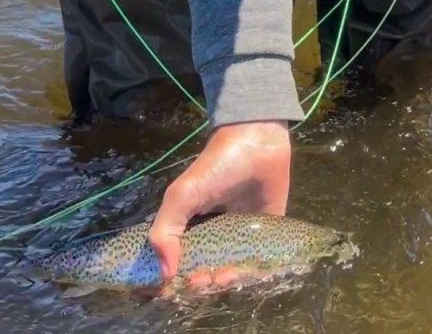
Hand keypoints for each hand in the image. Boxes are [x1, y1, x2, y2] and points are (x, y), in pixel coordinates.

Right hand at [147, 120, 290, 287]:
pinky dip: (254, 274)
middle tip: (201, 280)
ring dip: (224, 281)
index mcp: (190, 227)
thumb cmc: (216, 168)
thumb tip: (165, 274)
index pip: (176, 260)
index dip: (171, 278)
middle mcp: (214, 236)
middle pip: (204, 270)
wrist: (257, 144)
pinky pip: (260, 262)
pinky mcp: (266, 235)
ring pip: (231, 270)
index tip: (169, 288)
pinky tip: (247, 274)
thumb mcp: (182, 195)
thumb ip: (166, 231)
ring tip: (223, 277)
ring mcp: (240, 237)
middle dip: (200, 282)